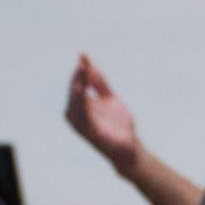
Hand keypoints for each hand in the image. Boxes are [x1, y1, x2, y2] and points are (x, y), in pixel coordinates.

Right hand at [65, 53, 140, 174]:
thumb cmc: (118, 124)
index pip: (78, 85)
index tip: (83, 57)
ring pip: (75, 102)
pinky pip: (81, 114)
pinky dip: (81, 102)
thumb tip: (86, 60)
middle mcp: (76, 114)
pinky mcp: (86, 132)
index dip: (81, 71)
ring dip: (77, 87)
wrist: (130, 147)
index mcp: (81, 106)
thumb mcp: (109, 97)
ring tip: (81, 72)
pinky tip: (82, 90)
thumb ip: (98, 81)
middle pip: (75, 92)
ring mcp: (80, 124)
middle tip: (82, 64)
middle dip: (78, 77)